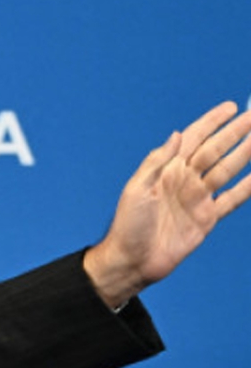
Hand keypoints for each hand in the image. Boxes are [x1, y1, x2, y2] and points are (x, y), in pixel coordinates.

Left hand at [84, 101, 250, 308]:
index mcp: (166, 169)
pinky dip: (247, 186)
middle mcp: (184, 179)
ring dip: (246, 153)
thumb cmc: (128, 224)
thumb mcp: (137, 189)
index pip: (194, 138)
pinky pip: (233, 198)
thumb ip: (157, 161)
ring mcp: (197, 198)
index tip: (232, 107)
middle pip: (216, 150)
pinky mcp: (207, 218)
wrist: (134, 260)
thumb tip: (176, 134)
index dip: (212, 122)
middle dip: (236, 132)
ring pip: (228, 169)